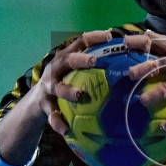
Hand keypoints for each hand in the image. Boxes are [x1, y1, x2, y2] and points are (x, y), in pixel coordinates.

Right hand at [0, 29, 112, 165]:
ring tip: (80, 95)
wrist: (37, 102)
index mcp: (66, 58)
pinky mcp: (44, 104)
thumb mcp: (76, 72)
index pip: (80, 42)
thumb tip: (129, 65)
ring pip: (58, 87)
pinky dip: (58, 122)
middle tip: (94, 61)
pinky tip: (66, 130)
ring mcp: (49, 86)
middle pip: (67, 60)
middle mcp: (56, 69)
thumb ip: (96, 68)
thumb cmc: (66, 84)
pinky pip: (52, 114)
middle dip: (80, 59)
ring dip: (68, 91)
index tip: (109, 36)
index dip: (94, 37)